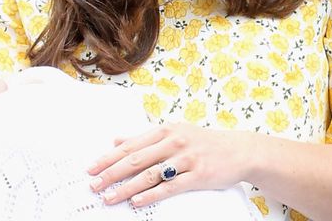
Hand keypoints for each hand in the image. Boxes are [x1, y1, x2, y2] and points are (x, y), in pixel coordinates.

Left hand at [86, 122, 258, 207]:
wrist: (240, 150)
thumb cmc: (205, 142)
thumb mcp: (175, 132)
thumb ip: (145, 137)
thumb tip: (116, 140)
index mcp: (166, 130)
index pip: (130, 145)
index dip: (108, 158)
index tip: (91, 169)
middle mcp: (174, 141)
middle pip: (135, 159)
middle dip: (111, 173)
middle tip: (94, 185)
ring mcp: (186, 158)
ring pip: (150, 174)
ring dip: (127, 188)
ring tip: (110, 198)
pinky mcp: (198, 174)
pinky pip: (170, 187)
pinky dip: (152, 194)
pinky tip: (137, 202)